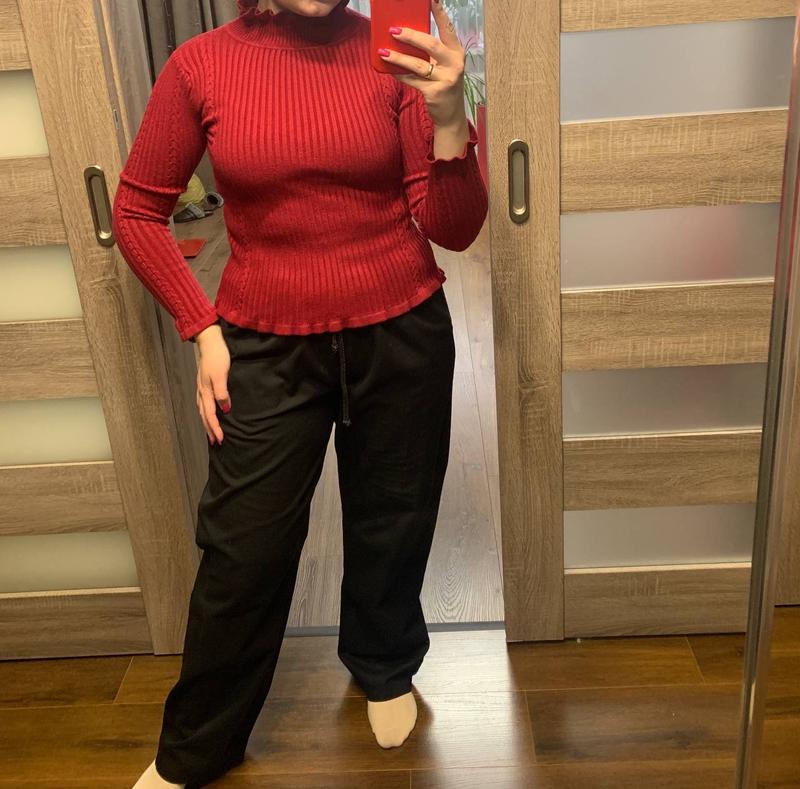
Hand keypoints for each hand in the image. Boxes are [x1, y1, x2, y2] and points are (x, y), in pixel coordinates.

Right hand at [195, 325, 230, 444]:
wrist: (210, 340)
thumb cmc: (217, 356)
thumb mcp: (221, 374)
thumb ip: (222, 392)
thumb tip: (225, 409)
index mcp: (205, 391)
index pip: (210, 415)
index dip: (215, 428)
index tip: (221, 440)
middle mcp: (201, 391)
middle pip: (204, 415)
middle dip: (209, 429)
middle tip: (215, 442)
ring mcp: (201, 387)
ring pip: (202, 410)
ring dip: (206, 423)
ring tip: (211, 432)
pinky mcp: (204, 382)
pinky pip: (203, 403)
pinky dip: (206, 412)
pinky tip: (209, 412)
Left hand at [379, 0, 466, 129]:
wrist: (451, 115)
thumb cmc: (444, 84)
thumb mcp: (444, 65)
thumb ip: (433, 52)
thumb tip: (407, 36)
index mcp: (456, 52)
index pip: (447, 28)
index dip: (439, 13)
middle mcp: (454, 64)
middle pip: (430, 44)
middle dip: (410, 36)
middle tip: (393, 30)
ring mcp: (446, 79)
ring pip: (418, 65)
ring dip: (399, 57)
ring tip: (384, 52)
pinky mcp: (435, 92)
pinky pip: (412, 81)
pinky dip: (400, 75)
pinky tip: (389, 70)